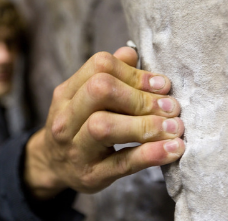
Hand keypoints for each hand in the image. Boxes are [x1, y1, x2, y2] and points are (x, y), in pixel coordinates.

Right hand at [25, 47, 184, 198]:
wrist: (53, 165)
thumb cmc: (77, 127)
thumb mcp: (83, 98)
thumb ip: (107, 75)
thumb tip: (131, 53)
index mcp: (67, 94)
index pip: (99, 66)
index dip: (134, 72)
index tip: (161, 85)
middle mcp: (65, 118)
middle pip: (99, 91)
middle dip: (140, 97)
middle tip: (170, 107)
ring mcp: (75, 148)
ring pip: (105, 127)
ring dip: (146, 125)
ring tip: (174, 128)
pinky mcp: (91, 174)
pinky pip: (121, 163)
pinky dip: (150, 155)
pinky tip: (172, 150)